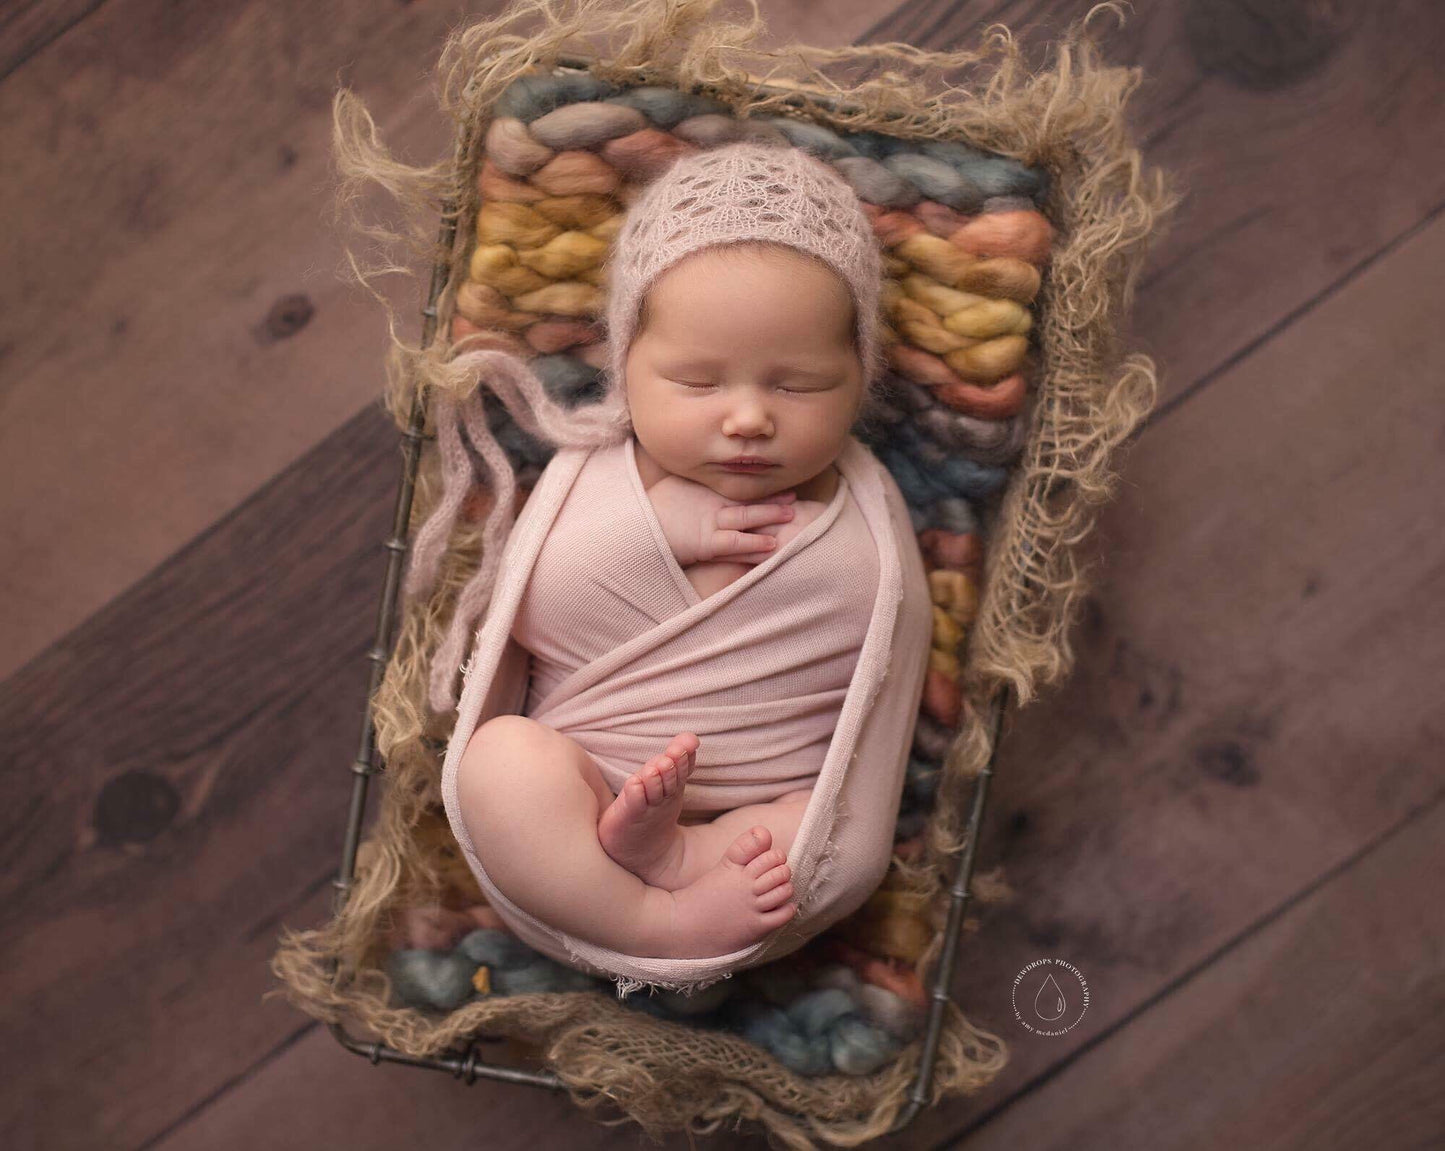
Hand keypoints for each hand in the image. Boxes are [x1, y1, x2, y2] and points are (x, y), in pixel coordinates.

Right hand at [646, 475, 798, 566]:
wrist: (633, 529)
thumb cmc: (650, 510)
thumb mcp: (671, 488)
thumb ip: (688, 484)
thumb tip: (695, 469)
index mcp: (704, 494)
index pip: (737, 489)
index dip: (759, 488)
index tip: (778, 481)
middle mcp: (712, 507)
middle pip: (747, 501)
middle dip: (771, 499)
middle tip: (794, 495)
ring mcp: (711, 524)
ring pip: (747, 518)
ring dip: (769, 516)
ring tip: (791, 515)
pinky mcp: (708, 544)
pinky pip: (735, 544)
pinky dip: (754, 545)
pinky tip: (772, 545)